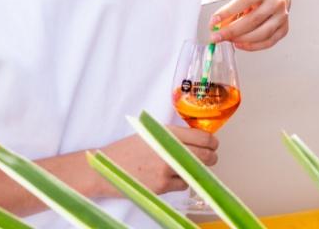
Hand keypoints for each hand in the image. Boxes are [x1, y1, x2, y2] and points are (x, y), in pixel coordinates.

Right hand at [96, 120, 218, 193]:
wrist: (105, 167)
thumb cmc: (125, 150)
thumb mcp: (148, 133)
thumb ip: (171, 135)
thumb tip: (196, 139)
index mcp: (165, 132)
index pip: (202, 137)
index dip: (212, 142)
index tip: (213, 143)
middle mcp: (167, 150)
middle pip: (205, 156)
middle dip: (211, 157)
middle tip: (211, 156)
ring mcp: (166, 170)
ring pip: (194, 171)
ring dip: (194, 170)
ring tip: (183, 167)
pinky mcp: (162, 186)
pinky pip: (182, 185)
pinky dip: (180, 181)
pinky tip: (170, 177)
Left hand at [210, 0, 290, 50]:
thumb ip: (232, 8)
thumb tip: (218, 25)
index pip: (244, 1)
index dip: (227, 12)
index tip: (214, 21)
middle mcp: (276, 2)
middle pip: (253, 20)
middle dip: (232, 31)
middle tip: (217, 36)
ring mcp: (282, 16)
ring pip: (262, 33)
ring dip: (242, 39)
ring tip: (228, 40)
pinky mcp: (284, 28)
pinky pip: (269, 42)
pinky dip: (253, 46)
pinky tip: (240, 44)